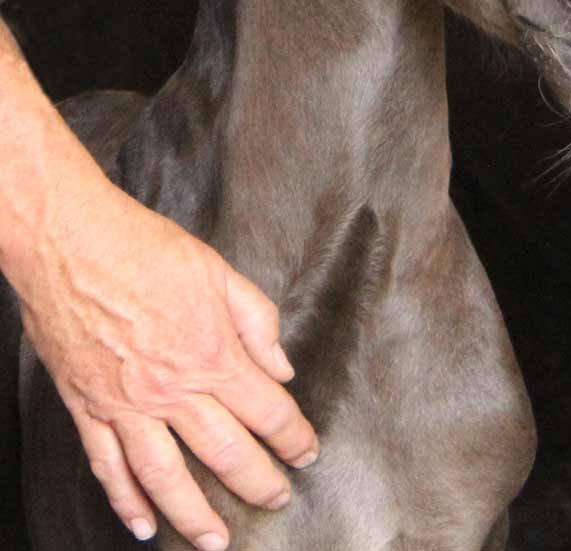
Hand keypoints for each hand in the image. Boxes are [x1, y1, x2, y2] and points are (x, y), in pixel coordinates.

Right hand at [18, 178, 317, 548]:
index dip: (293, 436)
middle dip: (258, 482)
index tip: (306, 451)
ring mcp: (128, 405)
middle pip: (227, 453)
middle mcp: (173, 390)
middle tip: (277, 498)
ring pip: (168, 478)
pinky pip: (109, 468)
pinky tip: (142, 524)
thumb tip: (281, 365)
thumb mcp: (217, 270)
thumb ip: (256, 319)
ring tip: (217, 540)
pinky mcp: (89, 408)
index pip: (267, 409)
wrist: (71, 243)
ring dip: (195, 516)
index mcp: (212, 353)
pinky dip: (125, 502)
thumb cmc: (142, 248)